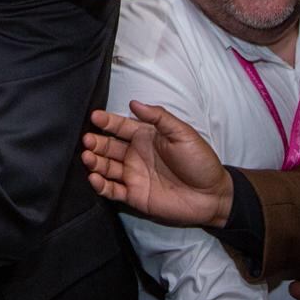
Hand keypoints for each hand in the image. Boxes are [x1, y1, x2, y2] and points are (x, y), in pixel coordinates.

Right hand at [82, 101, 232, 226]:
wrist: (212, 196)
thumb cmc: (200, 161)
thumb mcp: (183, 134)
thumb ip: (159, 117)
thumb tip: (134, 103)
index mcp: (145, 137)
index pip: (120, 126)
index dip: (107, 121)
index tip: (94, 116)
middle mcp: (135, 154)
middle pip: (108, 146)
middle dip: (95, 142)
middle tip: (86, 140)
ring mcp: (132, 175)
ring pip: (106, 166)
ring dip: (94, 161)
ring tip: (87, 157)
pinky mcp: (133, 195)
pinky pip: (111, 189)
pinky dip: (100, 185)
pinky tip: (94, 178)